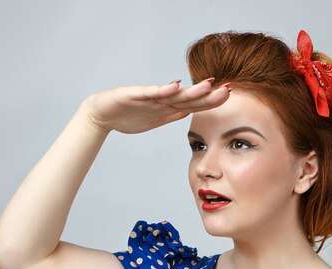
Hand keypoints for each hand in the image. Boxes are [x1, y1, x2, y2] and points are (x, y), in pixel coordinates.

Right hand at [85, 78, 230, 133]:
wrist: (102, 114)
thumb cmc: (128, 115)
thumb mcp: (156, 119)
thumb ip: (173, 114)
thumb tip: (190, 112)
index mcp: (168, 106)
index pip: (194, 104)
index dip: (211, 101)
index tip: (229, 95)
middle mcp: (162, 99)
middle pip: (189, 98)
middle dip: (208, 94)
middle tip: (228, 89)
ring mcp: (149, 96)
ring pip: (174, 94)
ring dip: (191, 90)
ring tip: (208, 85)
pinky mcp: (135, 94)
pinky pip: (151, 92)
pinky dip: (163, 90)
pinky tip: (175, 85)